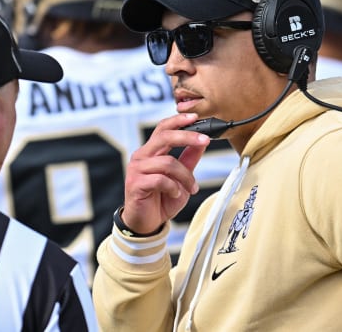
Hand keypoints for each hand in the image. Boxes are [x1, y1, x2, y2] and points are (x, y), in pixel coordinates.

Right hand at [121, 113, 209, 234]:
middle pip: (164, 137)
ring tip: (190, 188)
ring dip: (185, 176)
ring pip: (167, 162)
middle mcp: (141, 157)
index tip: (195, 117)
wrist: (147, 223)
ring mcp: (137, 170)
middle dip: (187, 136)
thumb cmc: (161, 200)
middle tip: (205, 140)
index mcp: (150, 152)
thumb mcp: (181, 178)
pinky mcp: (135, 184)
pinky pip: (160, 179)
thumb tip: (201, 143)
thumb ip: (188, 160)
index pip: (162, 128)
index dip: (178, 121)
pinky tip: (175, 193)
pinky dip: (173, 187)